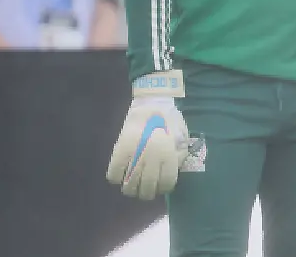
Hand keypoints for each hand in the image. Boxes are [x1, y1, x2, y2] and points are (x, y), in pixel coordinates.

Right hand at [106, 71, 203, 200]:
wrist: (151, 102)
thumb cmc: (169, 119)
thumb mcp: (182, 138)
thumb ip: (179, 155)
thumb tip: (173, 171)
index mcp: (169, 156)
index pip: (166, 184)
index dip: (163, 189)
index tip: (160, 187)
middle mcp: (152, 159)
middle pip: (147, 189)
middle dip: (146, 193)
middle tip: (145, 190)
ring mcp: (135, 155)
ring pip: (130, 186)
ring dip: (131, 190)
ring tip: (132, 186)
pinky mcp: (119, 150)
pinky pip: (114, 174)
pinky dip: (116, 178)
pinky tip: (120, 174)